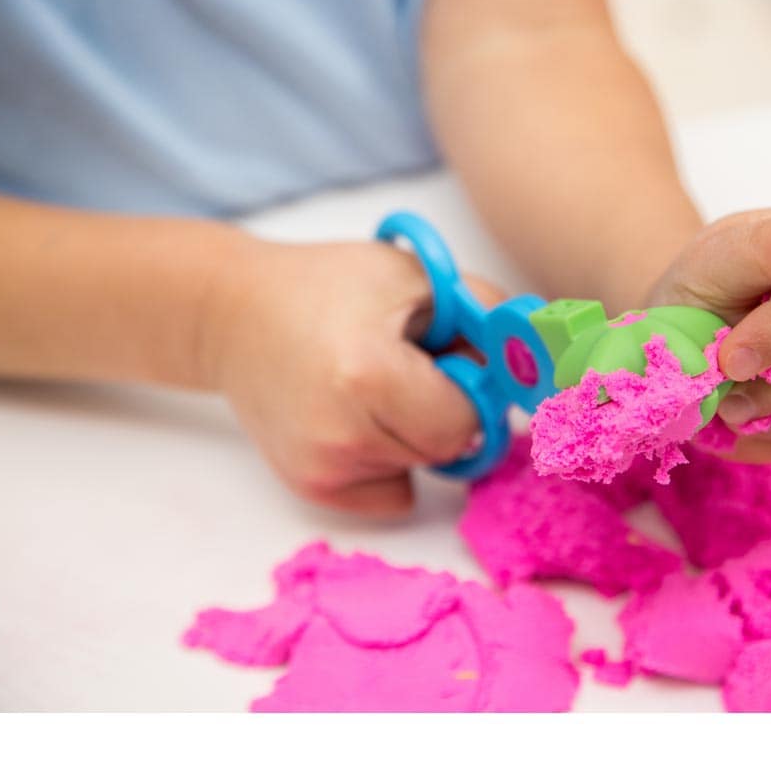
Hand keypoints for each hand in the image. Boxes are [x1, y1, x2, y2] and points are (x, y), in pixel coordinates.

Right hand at [203, 237, 499, 512]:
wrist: (234, 315)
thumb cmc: (328, 286)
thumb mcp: (415, 277)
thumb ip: (486, 314)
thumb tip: (535, 366)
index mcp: (367, 375)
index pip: (464, 421)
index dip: (468, 388)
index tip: (450, 360)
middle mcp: (340, 434)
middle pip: (446, 449)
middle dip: (445, 411)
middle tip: (409, 369)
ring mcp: (321, 467)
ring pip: (421, 468)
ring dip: (415, 432)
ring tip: (372, 384)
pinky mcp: (309, 486)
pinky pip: (392, 493)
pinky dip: (391, 462)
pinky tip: (356, 418)